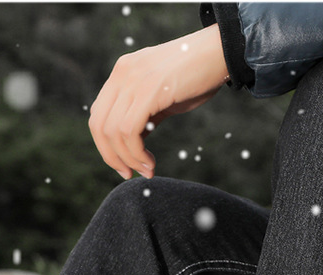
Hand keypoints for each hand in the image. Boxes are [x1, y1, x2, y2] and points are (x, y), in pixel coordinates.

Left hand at [89, 24, 228, 179]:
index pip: (98, 116)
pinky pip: (129, 131)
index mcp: (122, 73)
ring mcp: (134, 79)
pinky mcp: (149, 89)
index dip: (105, 146)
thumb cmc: (197, 76)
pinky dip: (136, 153)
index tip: (123, 166)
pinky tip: (150, 162)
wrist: (224, 51)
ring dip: (128, 159)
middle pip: (99, 126)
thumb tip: (128, 146)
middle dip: (112, 157)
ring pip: (113, 132)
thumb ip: (141, 117)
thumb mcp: (160, 98)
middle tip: (130, 174)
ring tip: (147, 170)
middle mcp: (122, 73)